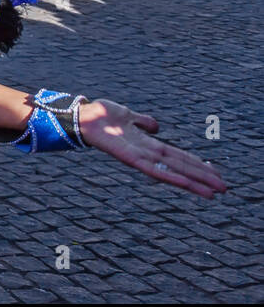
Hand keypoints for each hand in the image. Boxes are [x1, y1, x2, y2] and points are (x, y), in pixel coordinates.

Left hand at [79, 99, 225, 197]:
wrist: (81, 115)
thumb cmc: (102, 115)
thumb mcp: (128, 115)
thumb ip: (144, 122)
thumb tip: (157, 127)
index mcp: (147, 144)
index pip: (178, 157)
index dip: (197, 165)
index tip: (216, 172)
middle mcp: (146, 153)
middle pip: (180, 166)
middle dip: (202, 177)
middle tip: (224, 188)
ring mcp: (139, 157)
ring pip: (173, 171)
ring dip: (195, 181)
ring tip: (214, 191)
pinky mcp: (130, 158)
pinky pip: (154, 170)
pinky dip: (172, 177)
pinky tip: (187, 184)